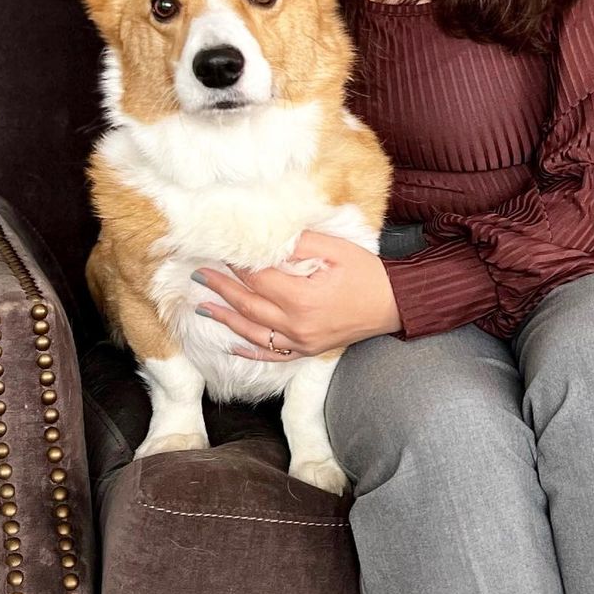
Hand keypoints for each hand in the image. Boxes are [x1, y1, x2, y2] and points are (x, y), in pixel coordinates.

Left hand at [191, 230, 401, 359]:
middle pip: (249, 306)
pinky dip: (249, 350)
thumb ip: (301, 244)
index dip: (237, 266)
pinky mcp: (308, 351)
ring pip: (254, 333)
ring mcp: (301, 342)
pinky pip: (272, 355)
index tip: (219, 252)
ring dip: (225, 319)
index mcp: (302, 298)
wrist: (395, 305)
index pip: (258, 279)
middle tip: (198, 274)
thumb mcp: (336, 249)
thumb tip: (270, 238)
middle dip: (221, 289)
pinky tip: (232, 343)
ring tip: (202, 306)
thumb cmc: (367, 273)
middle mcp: (297, 325)